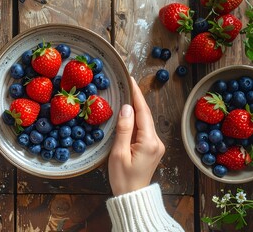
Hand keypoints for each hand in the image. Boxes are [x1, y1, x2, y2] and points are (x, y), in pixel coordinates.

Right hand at [108, 77, 164, 195]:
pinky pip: (144, 129)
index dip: (136, 95)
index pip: (143, 112)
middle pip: (146, 115)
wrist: (132, 197)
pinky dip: (137, 119)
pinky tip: (129, 113)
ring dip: (136, 109)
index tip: (130, 80)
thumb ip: (124, 129)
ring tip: (126, 94)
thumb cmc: (123, 179)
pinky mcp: (152, 149)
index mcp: (149, 142)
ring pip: (145, 122)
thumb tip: (126, 107)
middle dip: (136, 99)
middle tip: (126, 83)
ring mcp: (156, 145)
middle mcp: (157, 141)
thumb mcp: (119, 154)